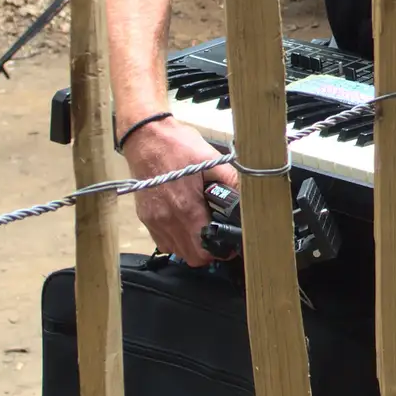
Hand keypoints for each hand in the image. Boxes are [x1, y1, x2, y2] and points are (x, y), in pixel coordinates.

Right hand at [121, 117, 239, 266]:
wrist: (146, 138)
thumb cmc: (178, 146)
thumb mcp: (212, 160)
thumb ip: (232, 181)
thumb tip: (250, 196)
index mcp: (187, 208)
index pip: (204, 250)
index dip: (219, 250)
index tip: (228, 242)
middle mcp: (168, 219)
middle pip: (190, 257)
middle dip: (207, 251)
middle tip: (218, 236)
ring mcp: (154, 220)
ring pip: (175, 251)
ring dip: (190, 246)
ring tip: (202, 229)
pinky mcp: (145, 217)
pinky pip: (161, 240)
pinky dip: (175, 239)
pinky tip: (185, 224)